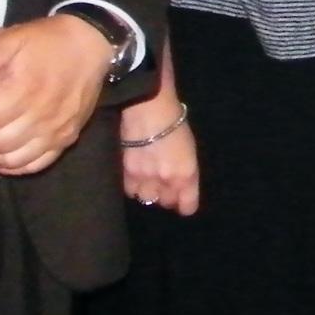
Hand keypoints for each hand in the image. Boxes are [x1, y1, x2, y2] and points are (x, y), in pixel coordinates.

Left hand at [0, 13, 114, 173]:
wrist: (92, 45)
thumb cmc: (50, 41)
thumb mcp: (18, 36)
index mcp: (25, 89)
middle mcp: (41, 114)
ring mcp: (56, 130)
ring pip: (15, 159)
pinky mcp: (67, 137)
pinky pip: (38, 163)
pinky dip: (15, 168)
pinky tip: (1, 160)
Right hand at [119, 78, 199, 215]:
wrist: (147, 108)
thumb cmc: (173, 122)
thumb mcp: (188, 149)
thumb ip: (184, 171)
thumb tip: (180, 185)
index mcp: (186, 174)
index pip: (187, 206)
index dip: (185, 205)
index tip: (182, 203)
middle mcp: (167, 181)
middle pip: (165, 202)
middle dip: (166, 195)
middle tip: (163, 182)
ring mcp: (145, 179)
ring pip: (146, 197)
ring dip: (147, 190)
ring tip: (147, 177)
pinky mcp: (126, 174)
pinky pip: (130, 190)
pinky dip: (132, 184)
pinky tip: (135, 173)